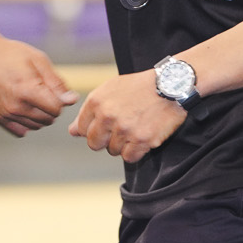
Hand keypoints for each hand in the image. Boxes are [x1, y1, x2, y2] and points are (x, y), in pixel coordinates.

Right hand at [0, 33, 78, 135]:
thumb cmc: (12, 54)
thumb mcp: (39, 61)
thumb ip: (57, 83)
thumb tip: (72, 100)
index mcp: (27, 91)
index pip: (56, 110)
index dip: (59, 99)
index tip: (52, 87)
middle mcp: (15, 106)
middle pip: (48, 120)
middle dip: (51, 107)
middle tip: (42, 90)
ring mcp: (4, 114)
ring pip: (35, 126)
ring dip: (39, 115)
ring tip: (32, 96)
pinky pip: (20, 131)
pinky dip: (26, 123)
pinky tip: (24, 107)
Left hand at [67, 71, 184, 163]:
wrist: (171, 85)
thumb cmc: (139, 87)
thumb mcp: (111, 90)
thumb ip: (89, 111)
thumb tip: (72, 131)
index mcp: (97, 101)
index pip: (80, 129)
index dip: (92, 129)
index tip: (105, 125)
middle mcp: (108, 115)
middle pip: (94, 144)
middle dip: (105, 140)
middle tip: (121, 129)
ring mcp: (125, 129)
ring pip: (113, 151)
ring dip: (123, 144)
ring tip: (135, 127)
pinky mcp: (142, 140)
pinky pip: (129, 157)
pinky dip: (136, 151)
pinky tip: (142, 136)